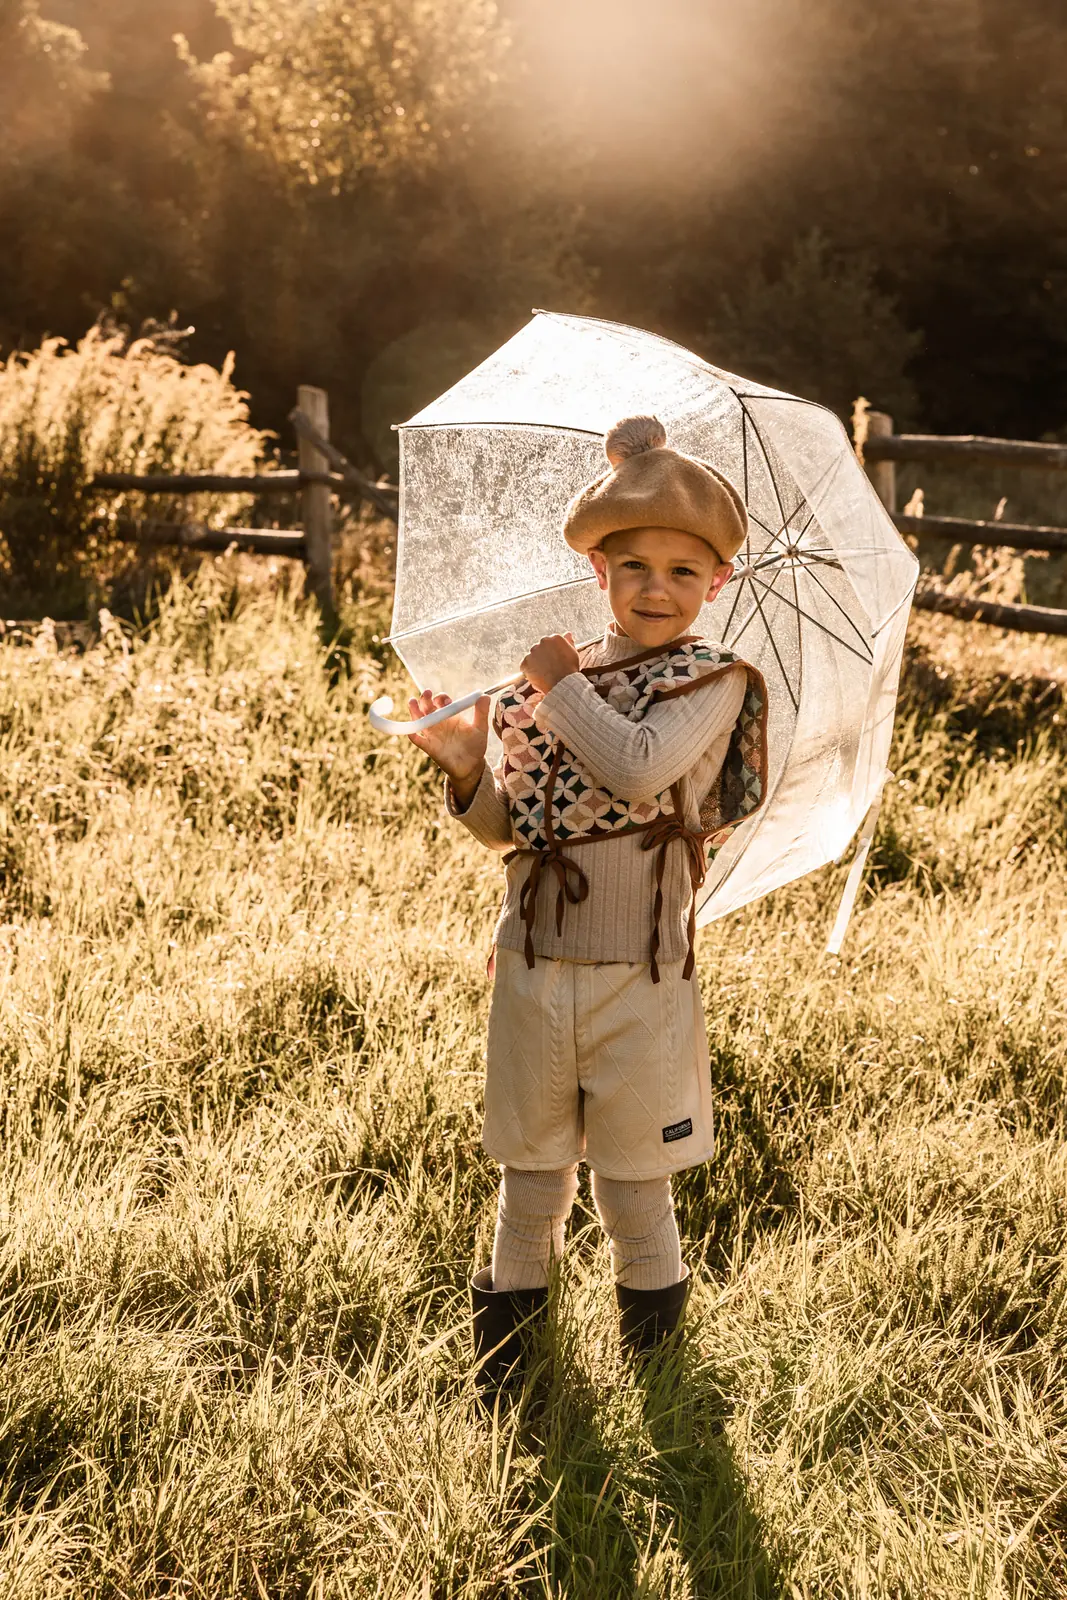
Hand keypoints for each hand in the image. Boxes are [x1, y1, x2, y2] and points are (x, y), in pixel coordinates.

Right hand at [405, 688, 489, 807]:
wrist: (471, 765)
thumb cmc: (475, 745)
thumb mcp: (480, 728)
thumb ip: (481, 712)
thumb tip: (485, 696)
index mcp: (450, 715)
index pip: (441, 702)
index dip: (441, 698)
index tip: (447, 701)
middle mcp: (439, 722)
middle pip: (427, 707)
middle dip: (425, 699)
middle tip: (427, 693)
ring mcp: (433, 734)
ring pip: (419, 720)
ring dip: (414, 710)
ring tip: (412, 702)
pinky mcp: (429, 747)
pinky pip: (418, 740)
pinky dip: (413, 734)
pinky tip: (411, 730)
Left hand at [521, 632, 579, 693]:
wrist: (563, 683)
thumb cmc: (570, 669)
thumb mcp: (573, 653)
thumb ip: (569, 642)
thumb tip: (567, 634)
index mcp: (555, 638)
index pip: (550, 643)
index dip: (552, 653)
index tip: (555, 661)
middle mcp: (543, 641)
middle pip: (540, 648)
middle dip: (543, 657)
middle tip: (549, 668)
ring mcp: (533, 651)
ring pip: (532, 657)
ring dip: (535, 663)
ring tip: (544, 674)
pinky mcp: (525, 662)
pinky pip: (524, 666)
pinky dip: (528, 671)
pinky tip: (537, 676)